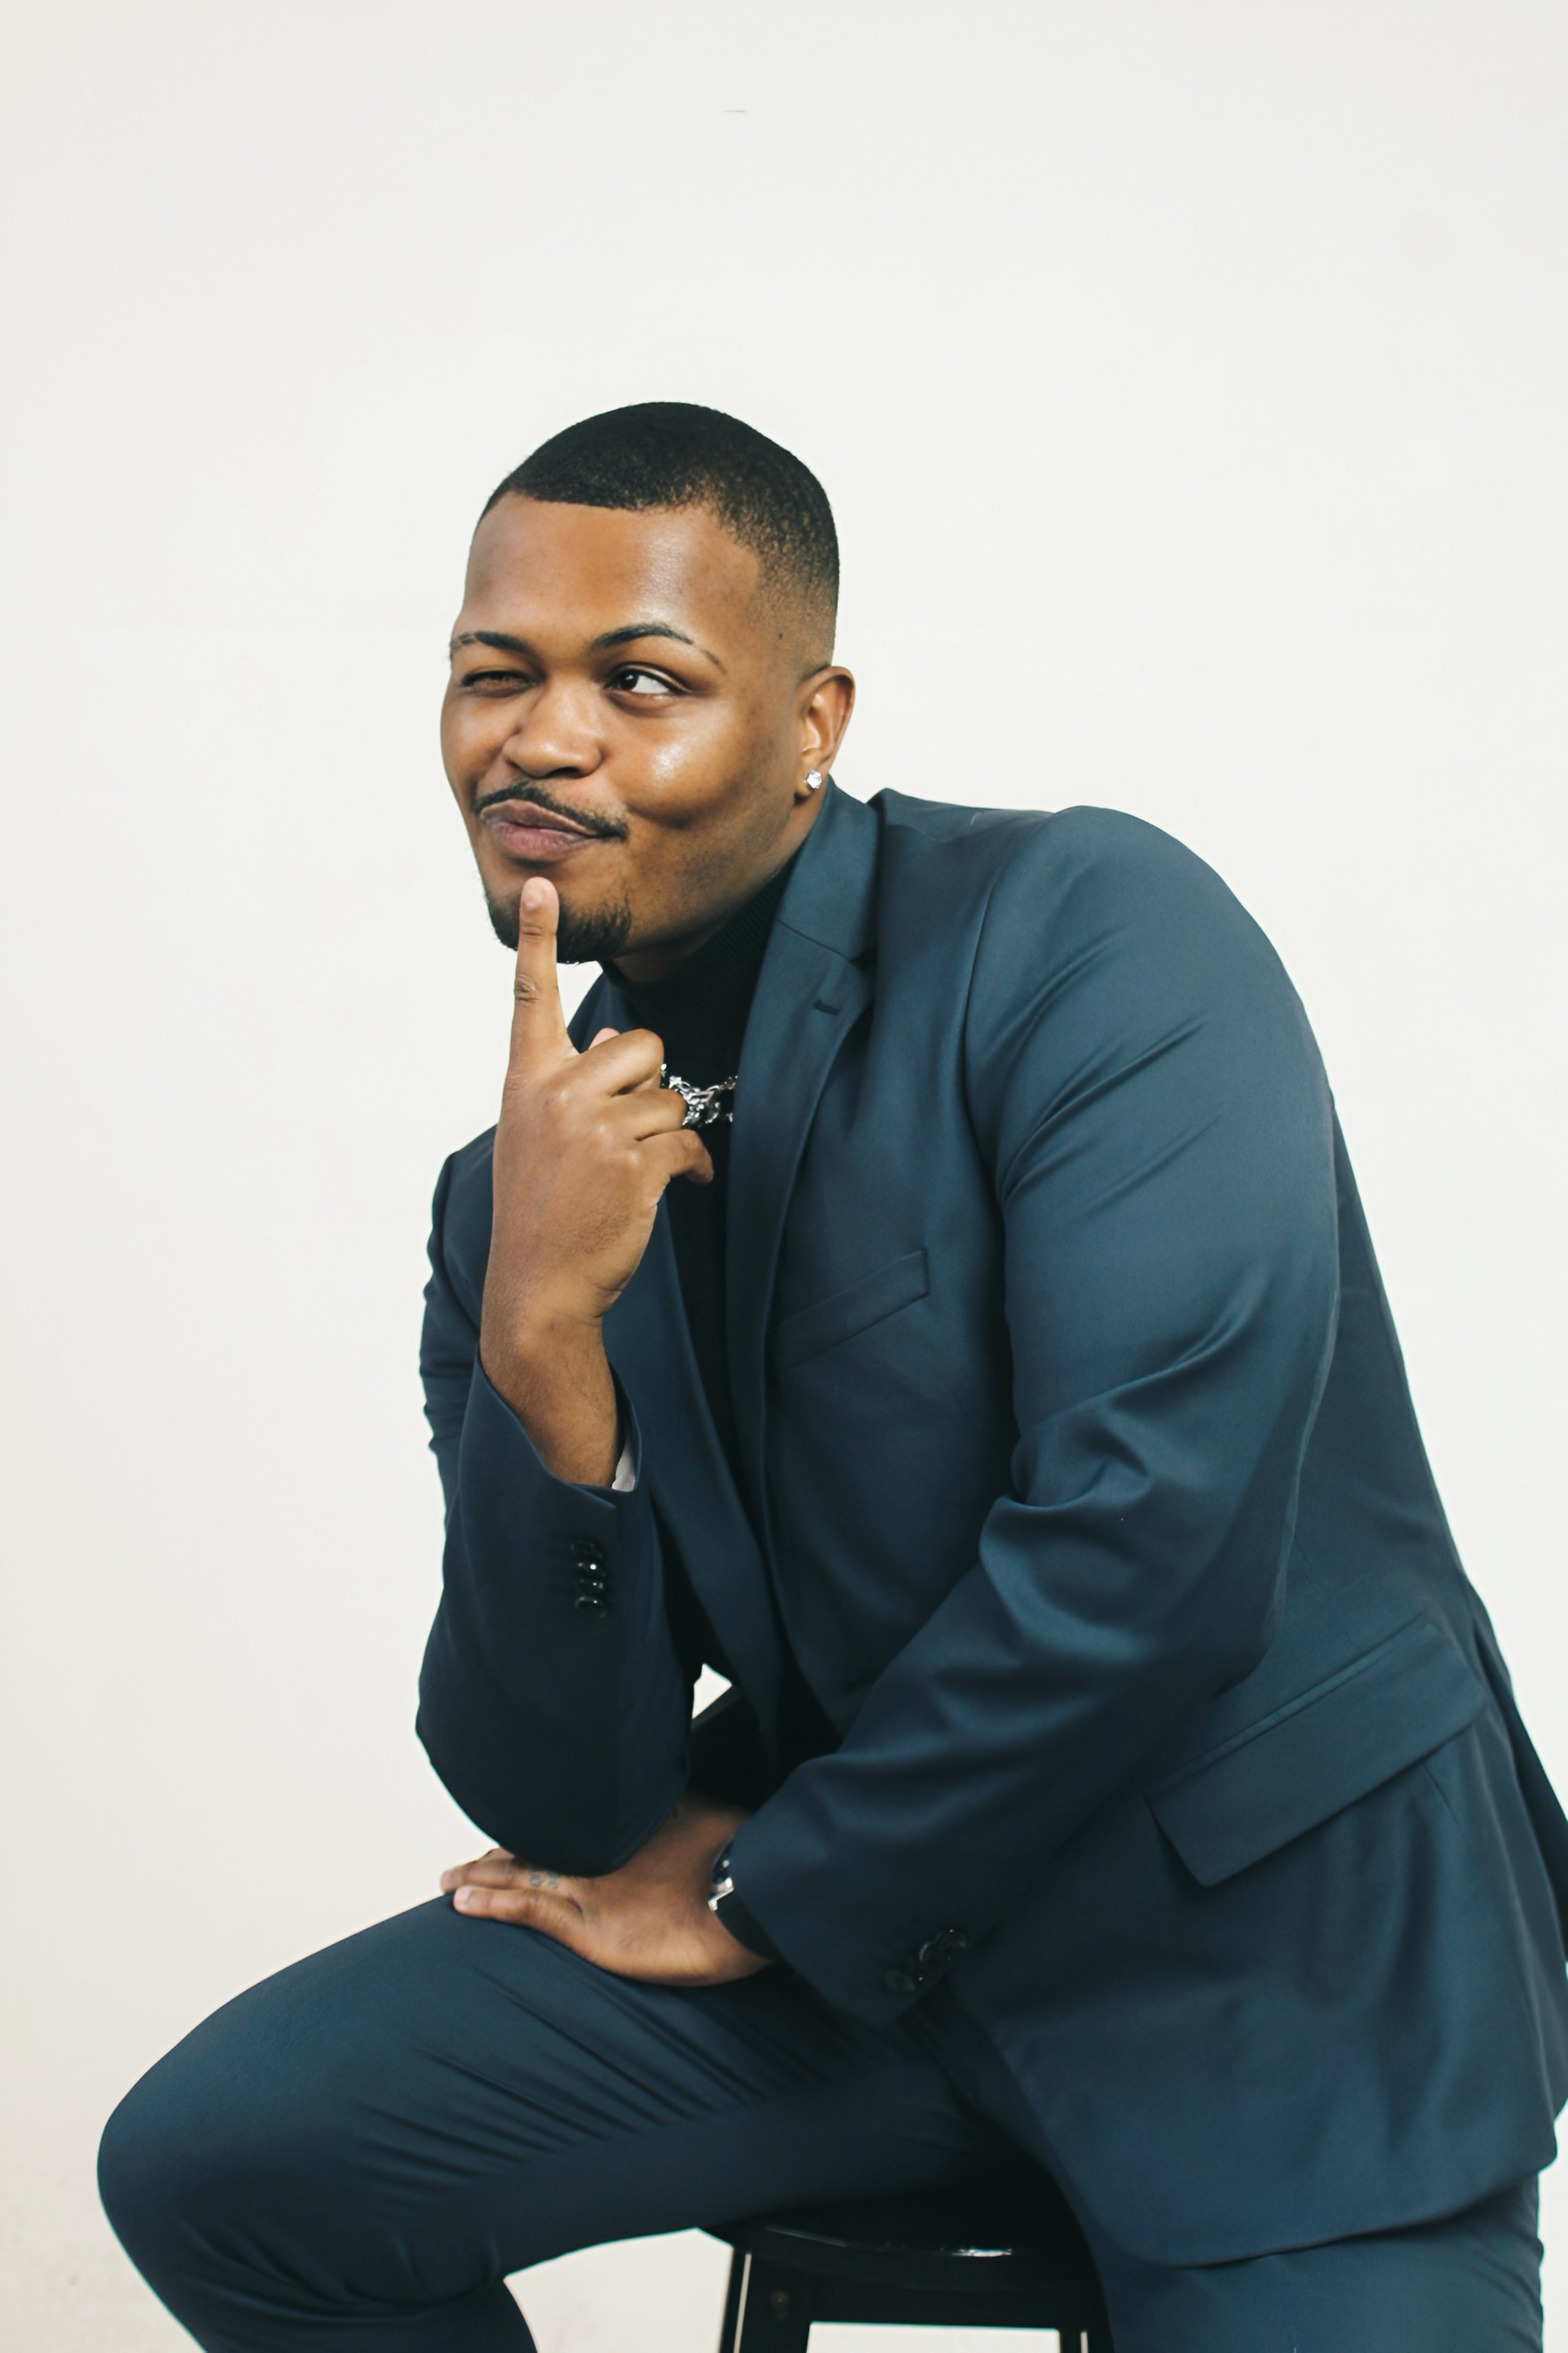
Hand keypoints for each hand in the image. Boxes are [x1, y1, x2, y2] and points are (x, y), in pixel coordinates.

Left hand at [439, 1795, 769, 1985]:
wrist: (751, 1900)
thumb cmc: (742, 1860)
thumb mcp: (704, 1819)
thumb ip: (675, 1813)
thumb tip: (666, 1804)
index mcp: (626, 1827)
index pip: (563, 1826)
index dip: (532, 1832)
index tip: (510, 1836)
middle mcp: (599, 1852)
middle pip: (533, 1848)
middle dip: (495, 1856)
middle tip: (461, 1865)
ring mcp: (591, 1889)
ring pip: (519, 1877)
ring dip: (478, 1879)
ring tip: (448, 1883)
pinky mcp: (591, 1929)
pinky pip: (529, 1912)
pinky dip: (491, 1906)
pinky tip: (462, 1905)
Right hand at [480, 875, 711, 1480]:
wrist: (538, 1290)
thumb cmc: (541, 1213)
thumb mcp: (534, 1140)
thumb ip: (568, 1087)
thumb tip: (607, 1043)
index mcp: (526, 1082)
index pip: (531, 998)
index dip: (540, 940)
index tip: (541, 886)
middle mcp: (556, 1095)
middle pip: (643, 1045)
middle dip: (652, 1084)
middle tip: (631, 1130)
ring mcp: (593, 1128)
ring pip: (670, 1098)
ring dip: (670, 1134)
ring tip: (638, 1172)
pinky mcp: (631, 1163)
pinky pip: (687, 1142)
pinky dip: (692, 1168)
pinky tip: (674, 1189)